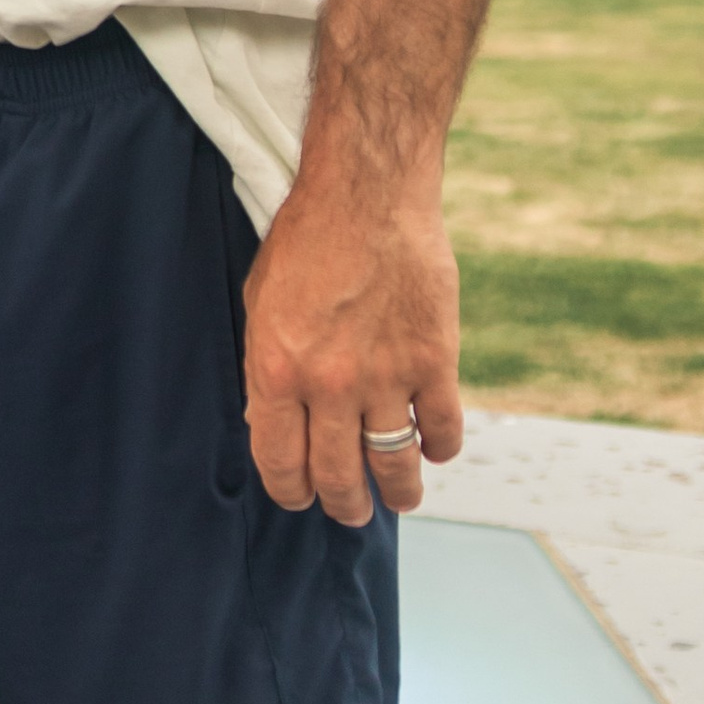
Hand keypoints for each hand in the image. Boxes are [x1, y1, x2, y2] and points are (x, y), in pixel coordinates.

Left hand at [239, 173, 463, 525]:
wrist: (368, 192)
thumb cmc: (305, 240)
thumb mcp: (260, 303)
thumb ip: (266, 368)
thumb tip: (271, 424)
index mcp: (277, 371)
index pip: (280, 463)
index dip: (291, 491)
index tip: (302, 498)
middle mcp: (330, 386)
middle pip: (338, 476)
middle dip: (343, 504)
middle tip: (350, 511)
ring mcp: (387, 377)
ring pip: (394, 466)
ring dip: (397, 493)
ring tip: (398, 499)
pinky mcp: (435, 361)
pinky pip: (443, 430)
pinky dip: (440, 448)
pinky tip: (433, 448)